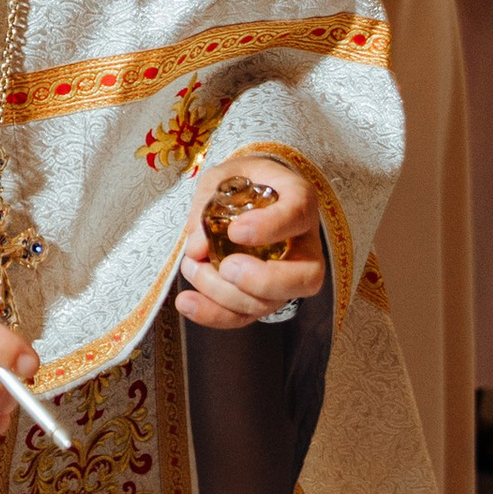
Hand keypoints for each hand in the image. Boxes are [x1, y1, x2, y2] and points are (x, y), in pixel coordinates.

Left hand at [175, 151, 324, 329]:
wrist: (248, 196)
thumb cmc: (241, 182)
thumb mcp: (224, 177)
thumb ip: (208, 203)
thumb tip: (197, 247)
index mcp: (298, 201)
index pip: (298, 215)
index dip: (270, 227)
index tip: (236, 231)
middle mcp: (304, 245)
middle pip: (305, 277)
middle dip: (262, 280)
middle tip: (225, 267)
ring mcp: (288, 278)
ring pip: (270, 302)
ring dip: (224, 295)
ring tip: (192, 268)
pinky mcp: (264, 297)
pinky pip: (245, 317)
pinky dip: (214, 314)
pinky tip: (187, 302)